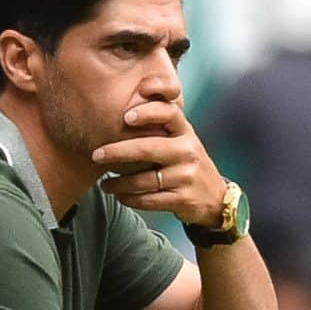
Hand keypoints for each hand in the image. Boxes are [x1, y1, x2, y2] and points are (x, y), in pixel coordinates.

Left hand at [92, 101, 227, 230]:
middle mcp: (187, 151)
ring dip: (119, 184)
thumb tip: (120, 109)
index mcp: (185, 132)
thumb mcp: (181, 138)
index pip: (169, 113)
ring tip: (104, 185)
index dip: (148, 112)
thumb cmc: (186, 162)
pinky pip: (150, 200)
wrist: (215, 197)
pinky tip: (120, 197)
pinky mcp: (183, 199)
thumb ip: (160, 124)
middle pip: (148, 148)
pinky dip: (131, 200)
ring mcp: (186, 176)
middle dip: (117, 152)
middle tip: (96, 154)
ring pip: (144, 180)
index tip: (126, 116)